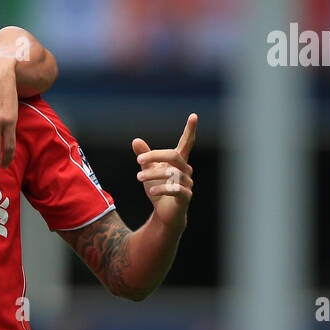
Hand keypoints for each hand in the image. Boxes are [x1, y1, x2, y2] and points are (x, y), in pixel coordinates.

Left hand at [133, 113, 196, 229]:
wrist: (164, 214)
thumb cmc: (159, 189)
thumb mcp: (149, 171)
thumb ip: (145, 156)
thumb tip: (135, 140)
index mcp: (179, 162)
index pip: (186, 143)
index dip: (190, 130)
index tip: (194, 116)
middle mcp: (186, 170)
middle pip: (174, 156)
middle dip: (155, 156)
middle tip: (138, 161)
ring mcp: (187, 184)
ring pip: (172, 173)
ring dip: (153, 174)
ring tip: (138, 177)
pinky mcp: (185, 197)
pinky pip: (176, 190)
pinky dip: (162, 189)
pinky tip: (151, 191)